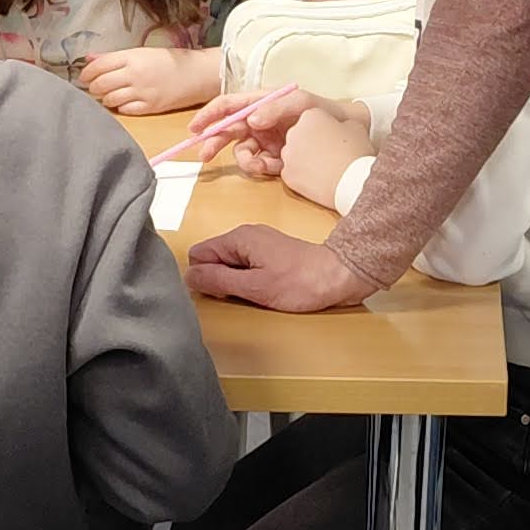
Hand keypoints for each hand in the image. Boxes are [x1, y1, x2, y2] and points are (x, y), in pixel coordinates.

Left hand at [79, 43, 222, 113]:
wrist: (197, 75)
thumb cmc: (170, 61)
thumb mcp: (142, 52)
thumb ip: (114, 57)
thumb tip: (89, 58)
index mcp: (132, 57)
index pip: (99, 66)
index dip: (87, 73)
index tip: (84, 77)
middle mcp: (134, 74)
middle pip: (100, 84)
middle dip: (94, 87)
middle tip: (96, 87)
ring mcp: (142, 92)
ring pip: (110, 99)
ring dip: (105, 98)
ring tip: (110, 95)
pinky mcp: (149, 107)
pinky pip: (125, 110)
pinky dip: (120, 107)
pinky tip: (124, 103)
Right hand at [178, 83, 310, 174]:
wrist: (346, 135)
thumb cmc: (323, 110)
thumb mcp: (301, 103)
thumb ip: (274, 108)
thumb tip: (251, 119)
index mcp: (261, 103)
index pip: (230, 105)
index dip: (210, 115)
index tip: (195, 128)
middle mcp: (259, 121)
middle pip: (228, 130)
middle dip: (215, 142)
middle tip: (205, 156)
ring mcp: (265, 140)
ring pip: (242, 152)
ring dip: (247, 161)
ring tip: (263, 165)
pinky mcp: (273, 157)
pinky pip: (258, 164)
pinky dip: (263, 168)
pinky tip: (277, 167)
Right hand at [184, 226, 370, 312]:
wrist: (340, 276)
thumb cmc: (301, 283)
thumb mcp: (254, 287)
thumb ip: (218, 280)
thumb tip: (190, 277)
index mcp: (238, 238)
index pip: (198, 255)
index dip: (204, 277)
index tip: (226, 291)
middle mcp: (245, 235)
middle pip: (213, 259)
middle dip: (220, 280)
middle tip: (245, 294)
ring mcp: (259, 243)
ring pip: (229, 264)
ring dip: (236, 282)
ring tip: (259, 292)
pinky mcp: (270, 253)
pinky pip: (246, 266)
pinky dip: (250, 280)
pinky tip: (267, 289)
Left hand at [278, 101, 373, 209]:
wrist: (352, 181)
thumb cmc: (355, 152)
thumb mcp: (356, 127)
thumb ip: (342, 124)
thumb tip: (342, 128)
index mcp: (310, 116)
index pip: (315, 119)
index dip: (326, 128)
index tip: (335, 137)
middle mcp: (294, 132)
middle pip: (301, 135)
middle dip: (312, 142)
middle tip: (330, 153)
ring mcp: (288, 154)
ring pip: (294, 154)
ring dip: (306, 158)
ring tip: (325, 167)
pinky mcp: (287, 174)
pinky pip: (293, 172)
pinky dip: (303, 176)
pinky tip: (319, 179)